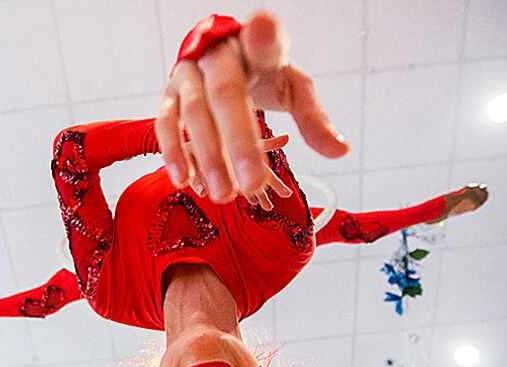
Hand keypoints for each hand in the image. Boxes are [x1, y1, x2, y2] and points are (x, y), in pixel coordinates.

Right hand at [156, 9, 349, 204]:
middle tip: (253, 183)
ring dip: (208, 157)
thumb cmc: (262, 75)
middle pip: (226, 93)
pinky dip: (174, 151)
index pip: (264, 41)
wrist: (220, 56)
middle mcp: (218, 54)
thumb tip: (340, 152)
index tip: (262, 32)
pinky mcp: (170, 93)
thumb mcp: (294, 90)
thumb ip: (315, 120)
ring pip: (194, 112)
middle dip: (239, 141)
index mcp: (257, 47)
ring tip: (224, 194)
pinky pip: (166, 122)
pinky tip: (185, 180)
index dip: (262, 37)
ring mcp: (190, 73)